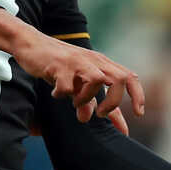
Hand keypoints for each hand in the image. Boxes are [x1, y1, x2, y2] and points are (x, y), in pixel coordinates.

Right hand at [0, 9, 142, 131]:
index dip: (137, 95)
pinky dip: (62, 94)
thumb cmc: (59, 66)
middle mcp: (93, 61)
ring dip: (87, 98)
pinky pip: (67, 86)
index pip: (129, 77)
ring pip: (96, 80)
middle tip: (100, 114)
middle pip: (119, 79)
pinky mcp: (59, 65)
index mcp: (101, 64)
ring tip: (75, 103)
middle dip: (113, 102)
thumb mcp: (79, 83)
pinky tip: (56, 93)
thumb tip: (107, 124)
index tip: (138, 114)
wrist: (31, 45)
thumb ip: (94, 103)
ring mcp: (77, 62)